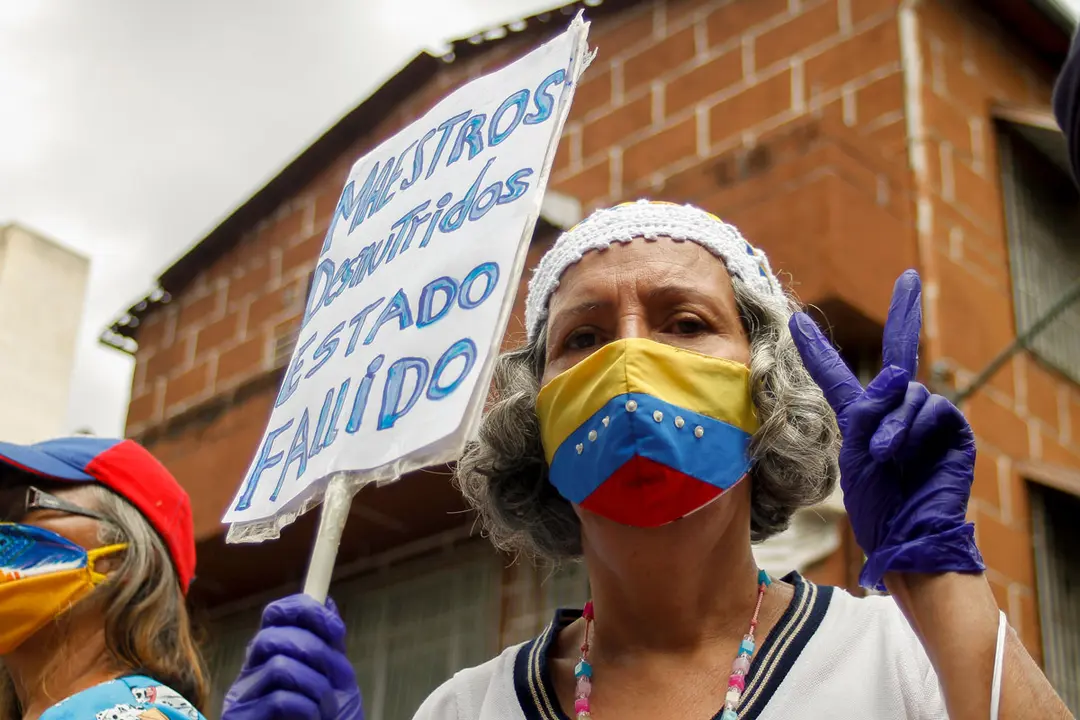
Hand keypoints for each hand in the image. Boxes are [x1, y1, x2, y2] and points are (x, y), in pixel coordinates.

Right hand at [222, 594, 363, 719]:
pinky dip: (307, 708)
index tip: (334, 626)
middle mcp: (251, 672)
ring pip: (280, 665)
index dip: (304, 610)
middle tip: (338, 676)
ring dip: (317, 686)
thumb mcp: (334, 679)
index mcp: (271, 656)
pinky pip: (279, 698)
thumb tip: (324, 601)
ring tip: (325, 708)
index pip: (274, 614)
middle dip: (317, 652)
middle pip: (275, 635)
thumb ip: (328, 643)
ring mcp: (242, 698)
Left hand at [788, 269, 984, 589]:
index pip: (835, 374)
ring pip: (905, 391)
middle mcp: (894, 410)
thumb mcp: (855, 454)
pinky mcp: (952, 429)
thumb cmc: (875, 504)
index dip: (818, 349)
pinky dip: (912, 427)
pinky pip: (931, 408)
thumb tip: (894, 373)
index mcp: (861, 417)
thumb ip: (866, 412)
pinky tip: (902, 451)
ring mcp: (925, 418)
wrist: (907, 534)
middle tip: (909, 279)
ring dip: (890, 421)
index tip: (799, 321)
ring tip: (883, 453)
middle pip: (899, 350)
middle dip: (905, 311)